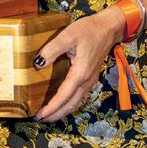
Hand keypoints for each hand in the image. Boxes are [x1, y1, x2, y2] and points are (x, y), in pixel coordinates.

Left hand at [34, 7, 125, 121]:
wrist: (108, 27)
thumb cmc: (89, 30)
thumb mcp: (68, 35)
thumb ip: (52, 49)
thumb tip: (38, 63)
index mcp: (80, 73)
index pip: (63, 97)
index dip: (51, 108)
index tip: (39, 115)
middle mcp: (87, 81)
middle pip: (70, 105)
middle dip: (55, 115)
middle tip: (40, 119)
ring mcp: (90, 81)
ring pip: (76, 103)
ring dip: (62, 111)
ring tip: (48, 115)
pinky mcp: (90, 78)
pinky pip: (79, 96)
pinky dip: (69, 104)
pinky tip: (61, 103)